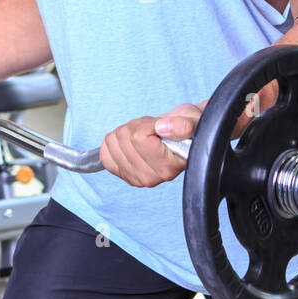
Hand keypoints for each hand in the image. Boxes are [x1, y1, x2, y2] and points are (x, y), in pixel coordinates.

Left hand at [98, 98, 255, 188]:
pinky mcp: (124, 175)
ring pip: (112, 142)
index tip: (163, 126)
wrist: (185, 136)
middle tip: (155, 131)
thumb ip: (183, 125)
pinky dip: (115, 143)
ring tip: (148, 136)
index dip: (149, 124)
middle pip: (123, 138)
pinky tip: (133, 144)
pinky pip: (104, 153)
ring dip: (128, 132)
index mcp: (168, 166)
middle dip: (138, 127)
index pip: (138, 137)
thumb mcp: (193, 119)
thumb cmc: (189, 127)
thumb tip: (164, 128)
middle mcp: (151, 178)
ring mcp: (136, 178)